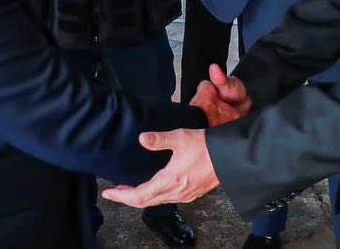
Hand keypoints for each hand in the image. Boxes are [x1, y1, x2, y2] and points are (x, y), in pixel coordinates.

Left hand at [102, 129, 219, 206]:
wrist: (231, 157)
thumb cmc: (207, 146)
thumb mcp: (180, 137)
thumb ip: (159, 139)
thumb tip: (141, 138)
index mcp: (170, 181)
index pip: (139, 196)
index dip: (121, 196)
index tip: (109, 193)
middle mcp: (176, 192)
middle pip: (145, 202)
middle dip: (127, 198)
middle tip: (115, 193)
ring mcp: (185, 195)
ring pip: (157, 202)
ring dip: (141, 198)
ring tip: (130, 191)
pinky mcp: (192, 193)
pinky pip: (168, 199)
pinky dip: (155, 196)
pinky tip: (155, 188)